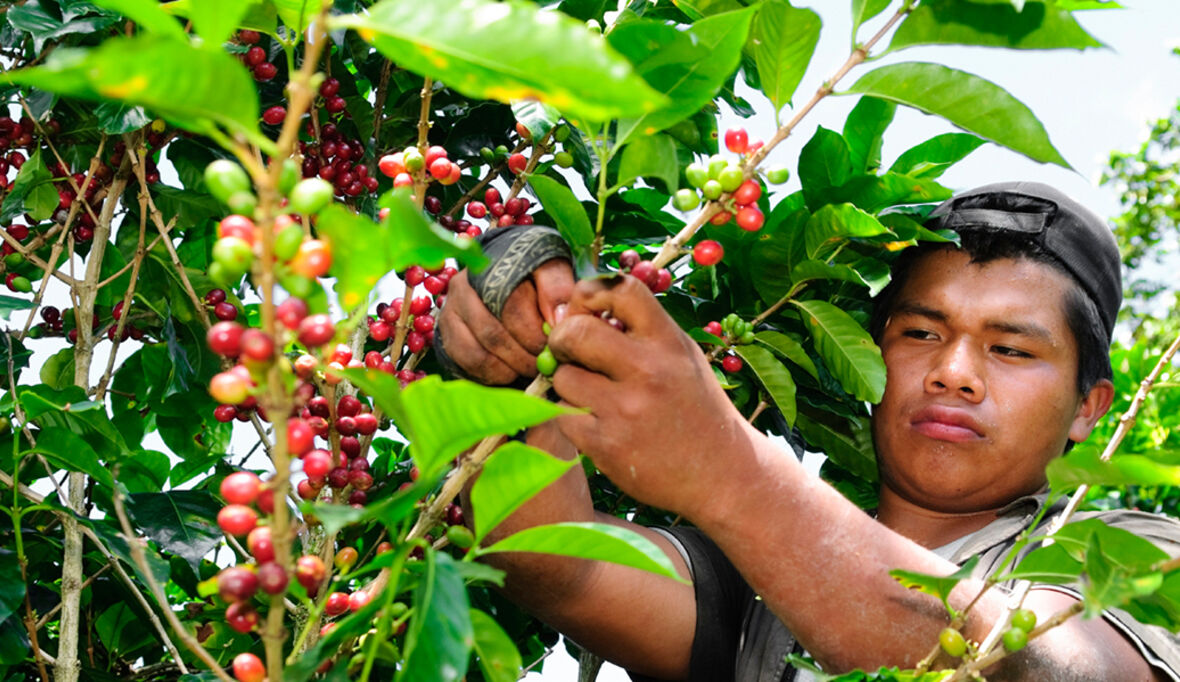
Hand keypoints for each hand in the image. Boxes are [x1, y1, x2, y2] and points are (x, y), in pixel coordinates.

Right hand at [437, 259, 572, 384]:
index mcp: (490, 266)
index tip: (553, 345)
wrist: (504, 280)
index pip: (510, 306)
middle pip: (492, 334)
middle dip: (524, 356)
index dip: (534, 332)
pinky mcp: (445, 334)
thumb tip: (558, 318)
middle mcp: (463, 286)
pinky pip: (467, 364)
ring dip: (508, 368)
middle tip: (544, 364)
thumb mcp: (550, 270)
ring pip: (478, 353)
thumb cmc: (531, 275)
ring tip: (529, 367)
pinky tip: (510, 370)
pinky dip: (492, 374)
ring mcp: (450, 311)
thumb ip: (557, 288)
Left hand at [548, 275, 752, 516]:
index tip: (586, 312)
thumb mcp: (681, 356)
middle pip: (574, 332)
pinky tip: (595, 423)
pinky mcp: (606, 445)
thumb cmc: (694, 407)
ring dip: (567, 384)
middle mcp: (648, 370)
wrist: (722, 474)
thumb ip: (638, 331)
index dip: (589, 294)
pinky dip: (570, 417)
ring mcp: (626, 410)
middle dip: (562, 339)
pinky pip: (562, 415)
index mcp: (668, 341)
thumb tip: (575, 309)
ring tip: (592, 395)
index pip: (619, 289)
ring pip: (562, 377)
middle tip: (569, 352)